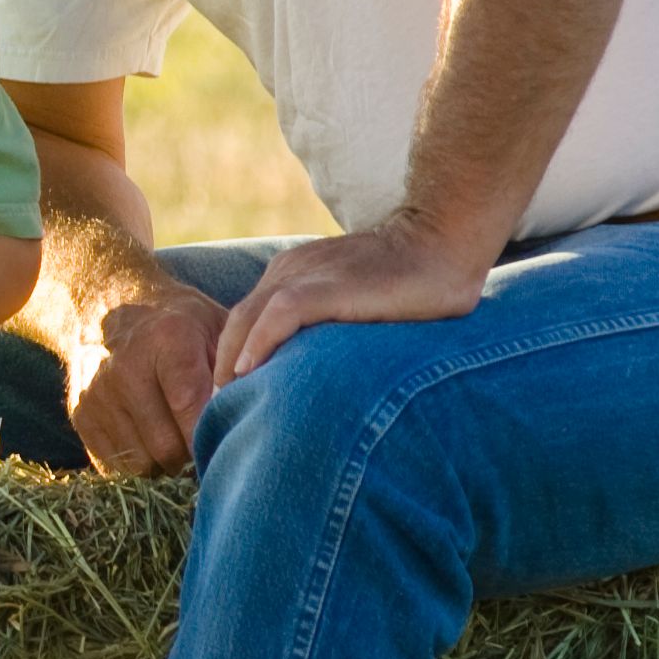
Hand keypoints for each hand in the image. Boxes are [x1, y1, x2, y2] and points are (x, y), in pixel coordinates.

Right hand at [66, 280, 226, 475]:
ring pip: (141, 462)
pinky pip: (115, 465)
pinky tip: (149, 439)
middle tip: (205, 445)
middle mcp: (124, 368)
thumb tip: (261, 417)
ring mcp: (97, 394)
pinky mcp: (80, 415)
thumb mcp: (216, 328)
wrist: (109, 304)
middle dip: (191, 456)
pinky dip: (138, 462)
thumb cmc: (179, 324)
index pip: (191, 410)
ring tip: (178, 440)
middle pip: (166, 447)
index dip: (212, 437)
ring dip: (165, 464)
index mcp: (166, 340)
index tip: (227, 443)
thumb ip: (238, 368)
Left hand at [213, 212, 492, 381]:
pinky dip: (259, 342)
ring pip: (247, 320)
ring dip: (230, 364)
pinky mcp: (328, 285)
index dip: (231, 362)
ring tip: (224, 404)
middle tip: (215, 415)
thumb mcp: (351, 303)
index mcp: (290, 275)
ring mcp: (306, 274)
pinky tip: (248, 372)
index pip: (244, 322)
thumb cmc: (410, 283)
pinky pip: (280, 313)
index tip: (229, 403)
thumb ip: (325, 328)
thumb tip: (311, 376)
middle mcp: (288, 272)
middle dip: (221, 370)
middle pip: (235, 325)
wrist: (443, 243)